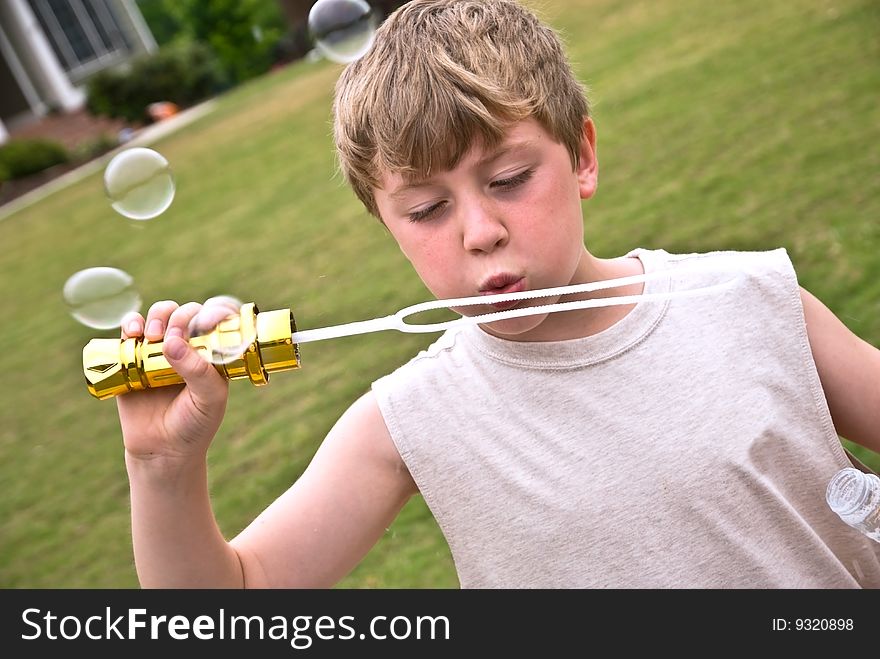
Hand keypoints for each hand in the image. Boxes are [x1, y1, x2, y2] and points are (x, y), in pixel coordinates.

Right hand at [116, 301, 228, 467]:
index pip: (217, 320)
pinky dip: (130, 323)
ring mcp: (160, 350)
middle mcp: (189, 347)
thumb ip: (198, 372)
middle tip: (173, 337)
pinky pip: (131, 330)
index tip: (206, 321)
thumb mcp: (209, 400)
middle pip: (186, 313)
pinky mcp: (133, 358)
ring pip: (160, 314)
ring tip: (153, 335)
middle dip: (180, 316)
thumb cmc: (194, 424)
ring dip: (157, 315)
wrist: (162, 450)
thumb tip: (172, 342)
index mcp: (213, 353)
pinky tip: (132, 332)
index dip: (213, 311)